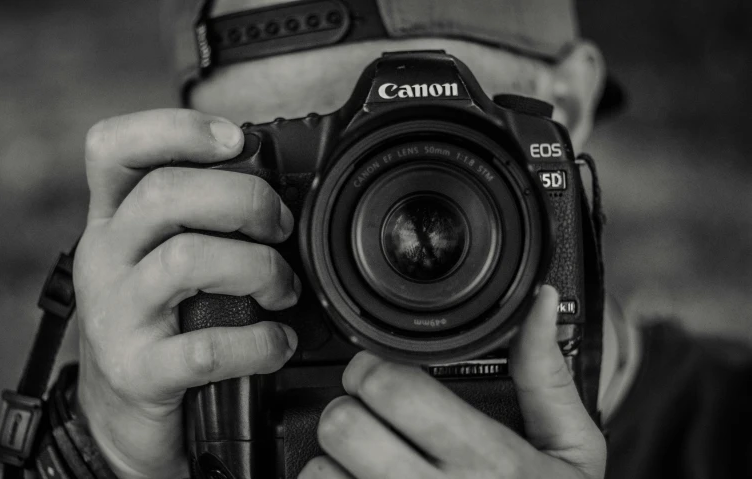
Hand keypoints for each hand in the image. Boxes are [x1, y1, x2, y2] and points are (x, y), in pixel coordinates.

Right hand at [74, 109, 300, 478]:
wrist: (118, 414)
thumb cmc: (156, 321)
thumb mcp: (158, 258)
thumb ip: (198, 219)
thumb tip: (278, 188)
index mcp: (112, 221)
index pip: (114, 148)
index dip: (175, 129)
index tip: (235, 138)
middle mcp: (104, 258)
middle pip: (164, 195)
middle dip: (242, 199)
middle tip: (279, 227)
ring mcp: (115, 315)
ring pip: (186, 261)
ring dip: (257, 267)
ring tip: (284, 289)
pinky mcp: (137, 370)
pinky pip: (205, 347)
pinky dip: (257, 342)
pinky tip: (276, 343)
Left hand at [300, 286, 605, 478]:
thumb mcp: (573, 449)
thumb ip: (547, 376)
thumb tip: (539, 302)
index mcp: (487, 458)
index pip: (393, 389)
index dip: (373, 368)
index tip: (379, 371)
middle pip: (344, 424)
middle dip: (347, 407)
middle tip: (363, 409)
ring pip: (321, 471)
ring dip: (331, 458)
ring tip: (361, 457)